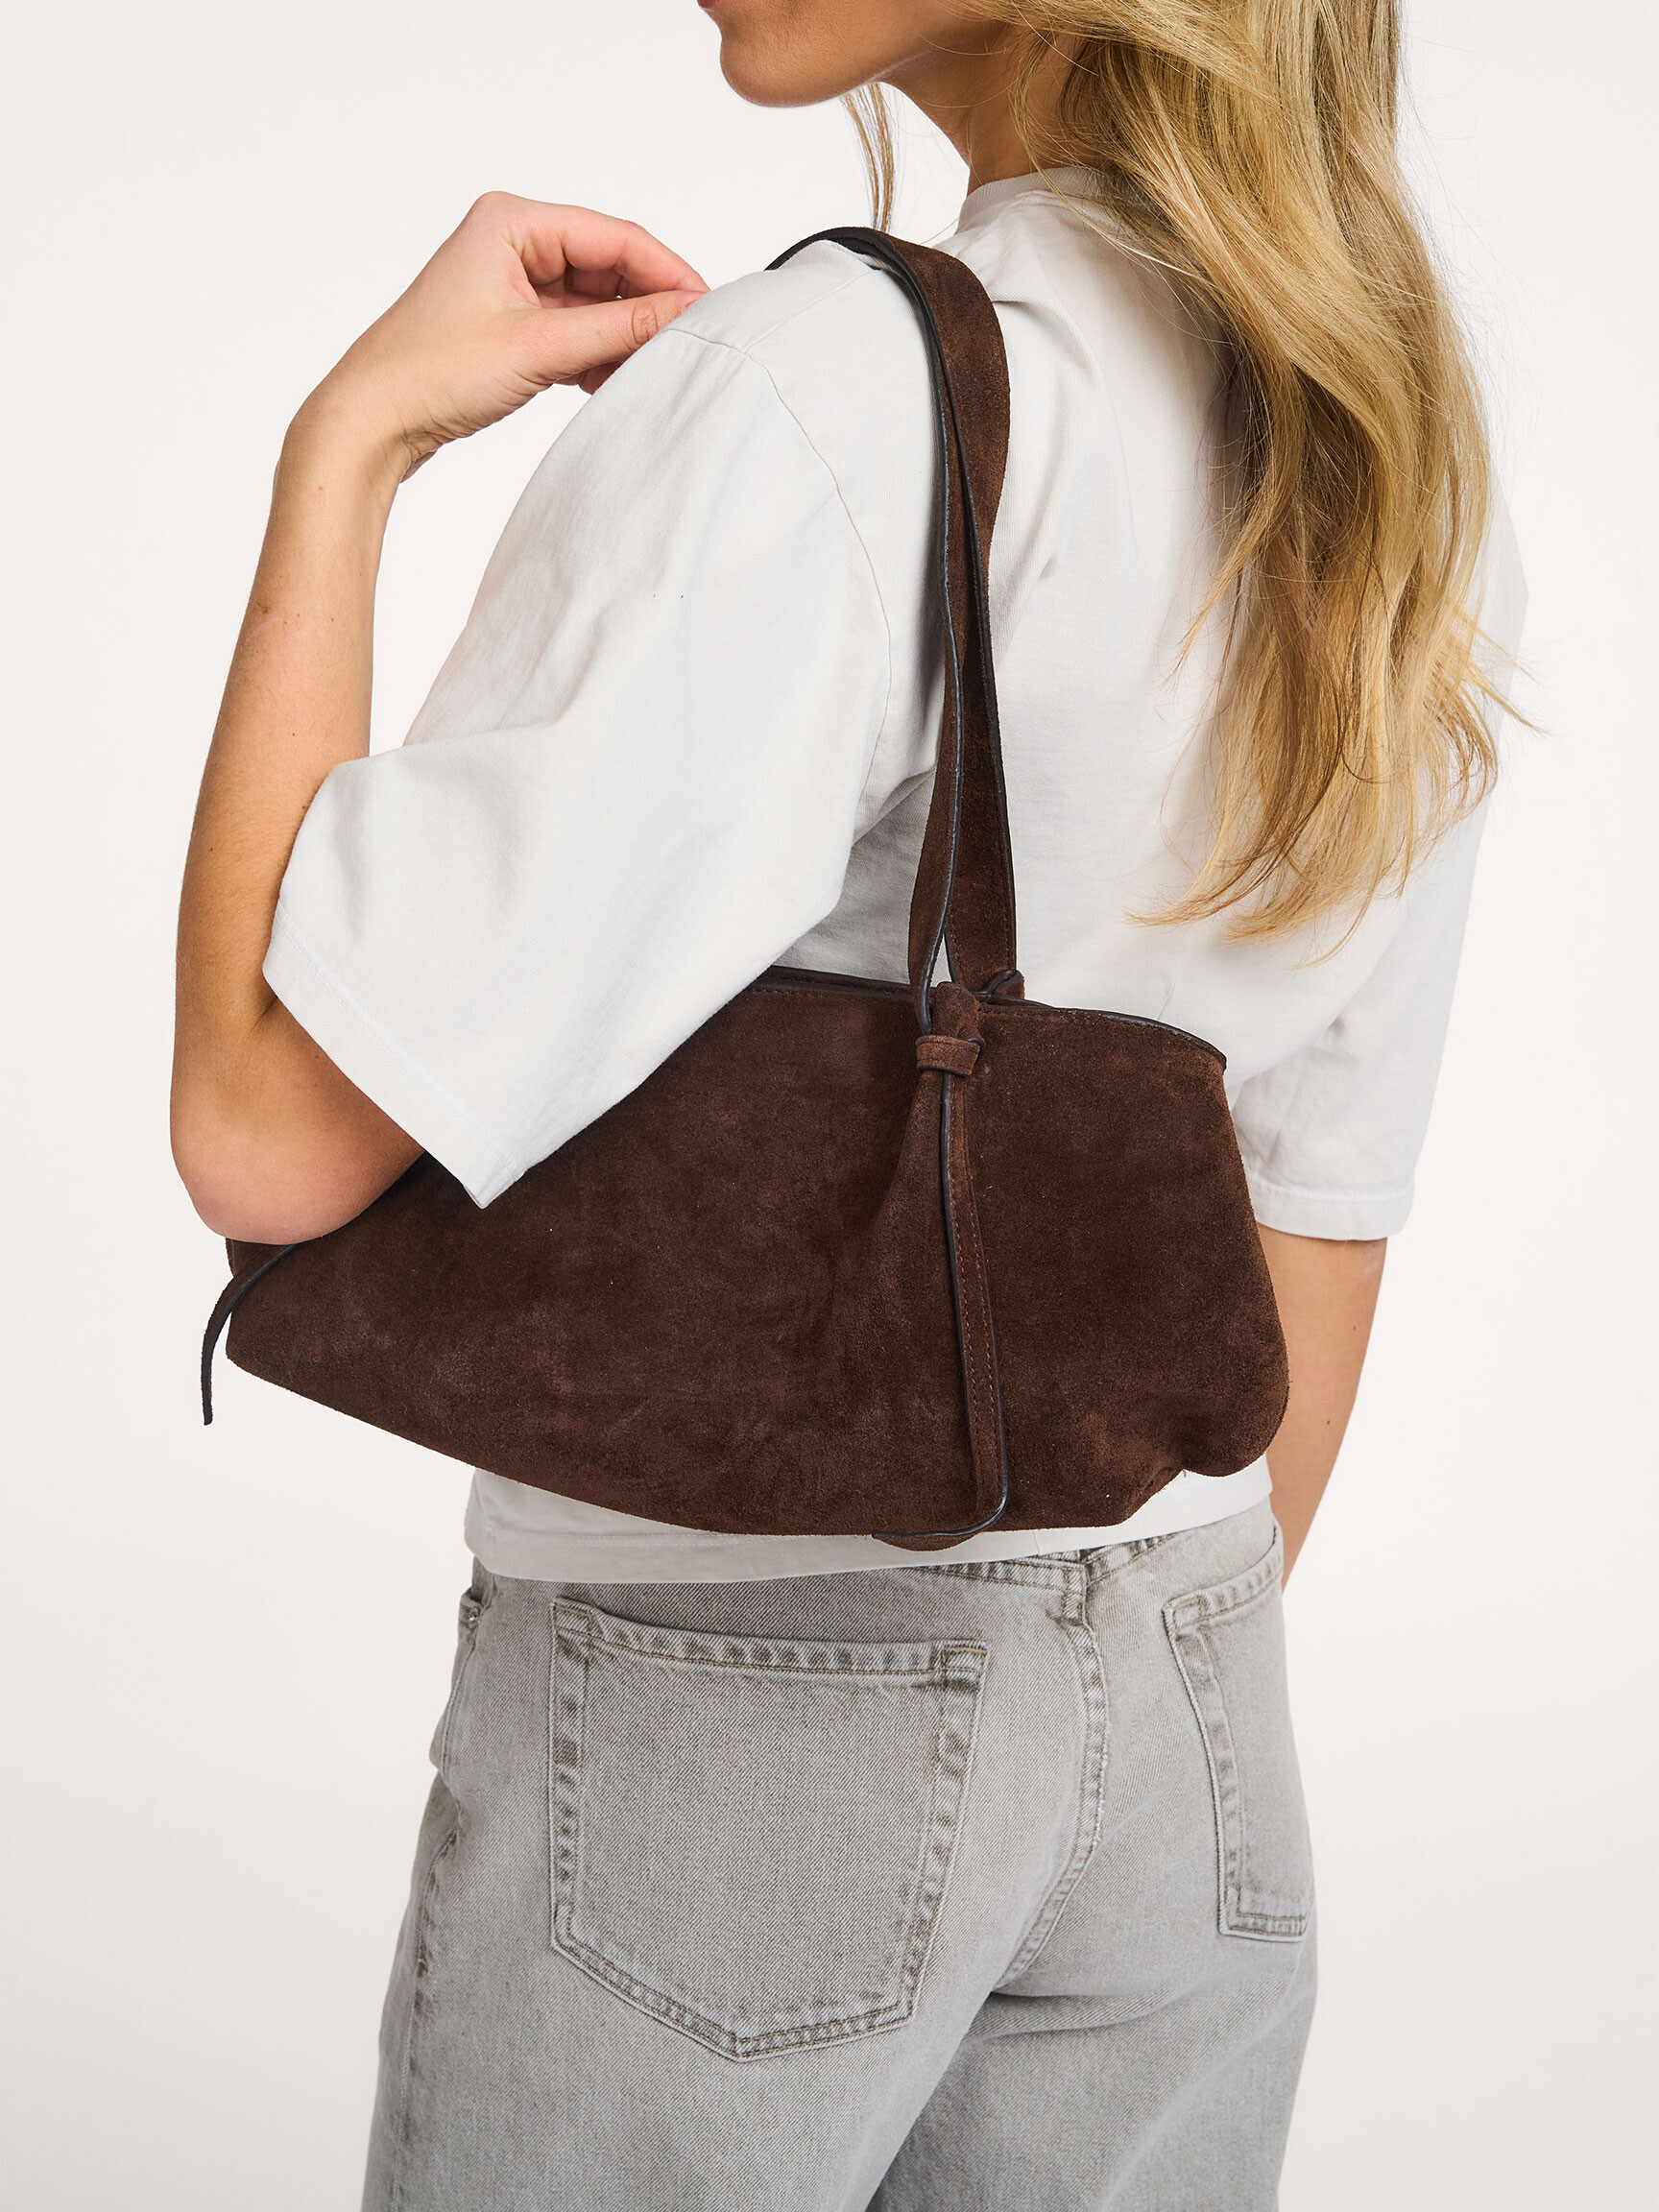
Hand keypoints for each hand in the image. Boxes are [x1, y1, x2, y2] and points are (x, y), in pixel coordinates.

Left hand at [294, 194, 707, 478]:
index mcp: (512, 220)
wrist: (372, 422)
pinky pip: (575, 330)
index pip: (615, 236)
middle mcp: (513, 241)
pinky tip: (614, 381)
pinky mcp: (512, 324)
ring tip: (650, 369)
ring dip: (623, 336)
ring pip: (595, 302)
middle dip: (647, 307)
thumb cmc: (429, 372)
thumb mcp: (539, 347)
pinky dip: (598, 354)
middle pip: (609, 266)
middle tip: (688, 345)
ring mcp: (512, 283)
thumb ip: (619, 329)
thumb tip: (685, 313)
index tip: (708, 309)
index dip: (667, 272)